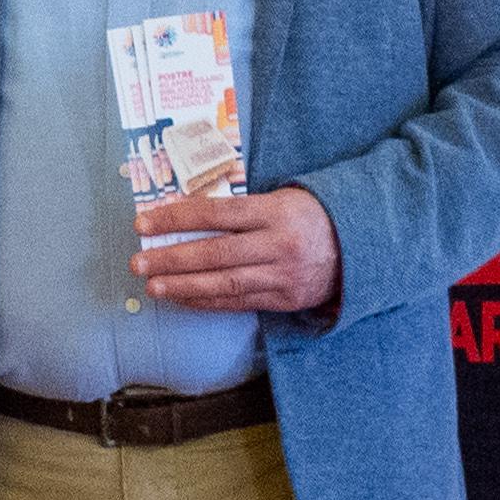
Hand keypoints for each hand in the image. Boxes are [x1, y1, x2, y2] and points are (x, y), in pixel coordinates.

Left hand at [134, 185, 340, 313]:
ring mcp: (284, 275)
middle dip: (172, 259)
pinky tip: (182, 298)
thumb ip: (241, 207)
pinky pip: (239, 301)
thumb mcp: (282, 198)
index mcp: (276, 211)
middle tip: (138, 262)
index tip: (143, 223)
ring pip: (226, 282)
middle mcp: (279, 244)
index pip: (216, 213)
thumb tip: (186, 214)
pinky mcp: (286, 299)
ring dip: (184, 286)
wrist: (362, 245)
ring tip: (152, 285)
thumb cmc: (310, 215)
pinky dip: (207, 301)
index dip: (177, 218)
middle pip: (217, 252)